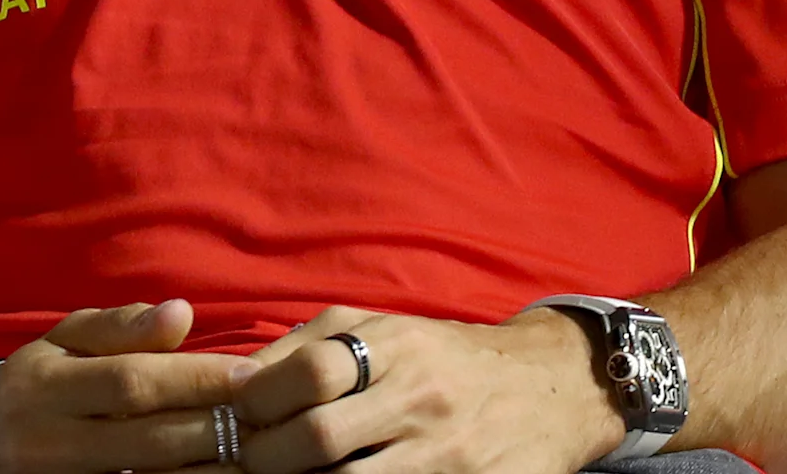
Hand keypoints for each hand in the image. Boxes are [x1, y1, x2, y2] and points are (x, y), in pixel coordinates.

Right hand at [0, 300, 261, 473]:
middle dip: (216, 425)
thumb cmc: (36, 386)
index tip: (251, 370)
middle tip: (270, 413)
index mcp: (44, 386)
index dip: (194, 377)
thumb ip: (120, 328)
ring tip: (260, 448)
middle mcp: (48, 441)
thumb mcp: (61, 342)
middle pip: (150, 439)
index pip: (131, 382)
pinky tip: (220, 473)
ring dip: (211, 467)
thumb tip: (181, 313)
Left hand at [228, 306, 622, 473]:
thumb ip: (307, 346)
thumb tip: (236, 377)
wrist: (550, 390)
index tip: (237, 411)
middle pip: (321, 437)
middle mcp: (421, 400)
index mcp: (396, 348)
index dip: (258, 396)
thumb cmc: (443, 357)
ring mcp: (445, 454)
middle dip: (266, 455)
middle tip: (246, 458)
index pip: (310, 372)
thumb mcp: (381, 329)